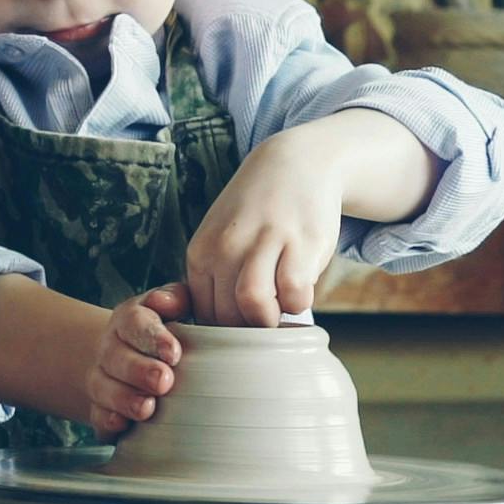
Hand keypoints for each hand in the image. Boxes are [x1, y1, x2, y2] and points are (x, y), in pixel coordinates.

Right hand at [85, 285, 186, 434]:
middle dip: (139, 371)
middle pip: (116, 357)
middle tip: (163, 381)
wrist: (123, 357)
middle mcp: (110, 348)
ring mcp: (101, 378)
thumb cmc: (157, 333)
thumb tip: (172, 302)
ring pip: (103, 388)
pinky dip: (107, 422)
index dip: (152, 337)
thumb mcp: (167, 307)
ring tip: (147, 408)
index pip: (134, 323)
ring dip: (124, 399)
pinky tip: (121, 426)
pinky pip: (97, 416)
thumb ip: (174, 298)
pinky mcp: (100, 408)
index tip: (174, 352)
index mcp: (128, 320)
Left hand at [183, 124, 351, 325]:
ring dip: (271, 319)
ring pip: (254, 305)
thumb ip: (217, 281)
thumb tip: (222, 338)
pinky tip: (301, 287)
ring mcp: (263, 242)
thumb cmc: (258, 213)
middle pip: (228, 317)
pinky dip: (299, 303)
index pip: (204, 316)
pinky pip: (295, 292)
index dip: (227, 333)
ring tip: (281, 307)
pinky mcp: (300, 242)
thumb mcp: (222, 240)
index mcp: (201, 252)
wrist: (296, 164)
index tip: (245, 327)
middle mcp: (227, 246)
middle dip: (251, 330)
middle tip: (268, 320)